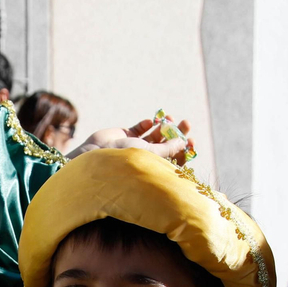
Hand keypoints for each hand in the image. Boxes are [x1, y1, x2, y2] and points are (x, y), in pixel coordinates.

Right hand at [71, 117, 193, 163]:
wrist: (95, 155)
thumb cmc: (123, 161)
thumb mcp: (150, 155)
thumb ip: (168, 148)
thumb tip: (183, 143)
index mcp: (152, 167)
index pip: (172, 159)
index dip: (183, 150)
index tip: (192, 141)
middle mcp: (144, 157)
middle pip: (165, 144)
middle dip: (176, 134)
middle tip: (186, 123)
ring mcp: (134, 146)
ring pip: (154, 134)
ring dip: (163, 126)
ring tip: (168, 118)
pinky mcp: (125, 136)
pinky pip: (139, 128)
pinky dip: (146, 124)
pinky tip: (149, 122)